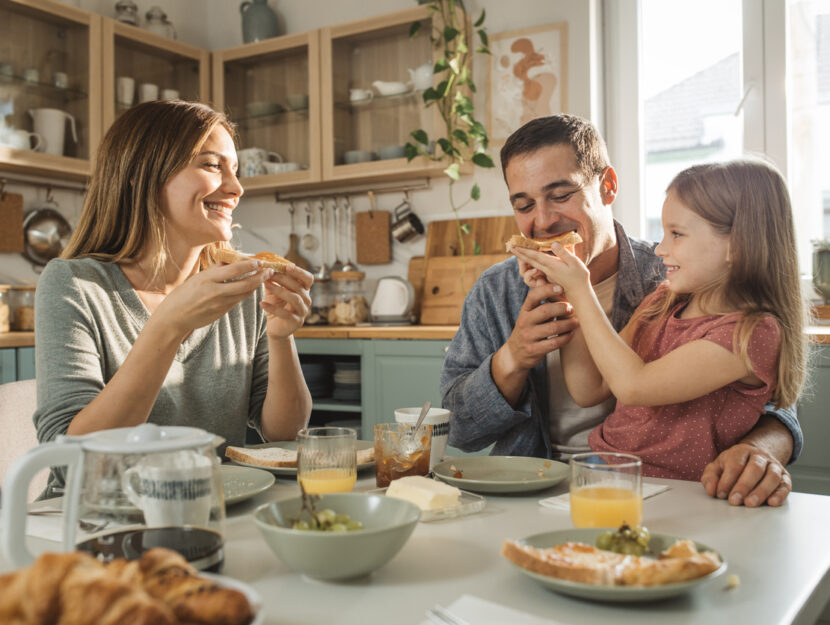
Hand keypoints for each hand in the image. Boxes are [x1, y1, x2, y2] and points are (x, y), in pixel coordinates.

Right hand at [153, 260, 271, 336]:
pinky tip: (250, 288)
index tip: (260, 261)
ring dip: (256, 285)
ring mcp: (219, 304)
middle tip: (270, 271)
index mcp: (207, 279)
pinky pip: (237, 301)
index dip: (250, 266)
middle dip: (260, 277)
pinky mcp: (221, 312)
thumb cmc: (183, 295)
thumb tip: (231, 261)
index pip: (234, 270)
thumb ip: (215, 271)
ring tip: (264, 278)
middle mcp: (214, 291)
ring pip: (244, 293)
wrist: (173, 318)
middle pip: (245, 284)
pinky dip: (245, 293)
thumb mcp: (196, 278)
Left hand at [261, 265, 312, 338]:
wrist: (276, 326)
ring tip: (265, 284)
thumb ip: (272, 280)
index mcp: (304, 290)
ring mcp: (303, 312)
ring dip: (279, 290)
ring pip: (294, 298)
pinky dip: (272, 308)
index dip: (299, 272)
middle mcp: (306, 300)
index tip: (286, 267)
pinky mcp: (296, 322)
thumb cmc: (276, 305)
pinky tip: (261, 303)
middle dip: (283, 278)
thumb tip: (265, 266)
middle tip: (269, 273)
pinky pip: (285, 314)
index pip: (308, 278)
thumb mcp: (274, 290)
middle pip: (298, 287)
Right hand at [503, 283, 578, 370]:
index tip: (561, 287)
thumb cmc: (529, 329)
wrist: (515, 354)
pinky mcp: (534, 350)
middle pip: (545, 310)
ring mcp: (528, 337)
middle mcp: (524, 322)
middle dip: (562, 308)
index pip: (533, 296)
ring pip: (552, 327)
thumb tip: (551, 280)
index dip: (547, 289)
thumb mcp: (529, 314)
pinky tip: (571, 334)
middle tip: (572, 308)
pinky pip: (554, 343)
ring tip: (576, 322)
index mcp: (524, 310)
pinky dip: (566, 338)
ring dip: (568, 324)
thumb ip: (540, 301)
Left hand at [513, 244, 590, 294]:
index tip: (516, 247)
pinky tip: (533, 260)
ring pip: (534, 265)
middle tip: (511, 248)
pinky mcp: (551, 278)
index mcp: (552, 266)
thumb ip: (564, 253)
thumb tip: (554, 243)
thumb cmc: (579, 278)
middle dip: (521, 254)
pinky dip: (534, 263)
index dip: (525, 251)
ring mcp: (548, 275)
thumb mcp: (575, 262)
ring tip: (520, 252)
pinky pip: (540, 268)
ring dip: (526, 259)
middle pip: (531, 261)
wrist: (579, 295)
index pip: (536, 256)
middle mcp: (547, 271)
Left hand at [700, 443, 790, 506]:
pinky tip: (771, 503)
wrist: (755, 457)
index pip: (735, 464)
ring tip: (751, 504)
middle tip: (735, 501)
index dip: (727, 480)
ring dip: (761, 491)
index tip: (721, 494)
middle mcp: (760, 456)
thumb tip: (711, 490)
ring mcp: (774, 466)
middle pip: (755, 469)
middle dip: (744, 486)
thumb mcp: (718, 467)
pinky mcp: (785, 477)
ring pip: (772, 476)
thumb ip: (711, 477)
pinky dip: (780, 494)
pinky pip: (785, 485)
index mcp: (741, 451)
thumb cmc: (733, 465)